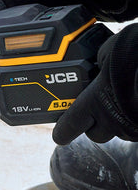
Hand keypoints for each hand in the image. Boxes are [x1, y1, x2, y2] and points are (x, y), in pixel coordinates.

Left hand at [52, 24, 137, 144]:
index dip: (63, 131)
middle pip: (96, 134)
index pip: (71, 124)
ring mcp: (133, 126)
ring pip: (121, 131)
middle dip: (94, 125)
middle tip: (95, 112)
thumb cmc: (132, 57)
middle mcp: (112, 118)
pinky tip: (135, 102)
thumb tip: (101, 61)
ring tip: (121, 102)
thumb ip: (98, 63)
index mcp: (93, 101)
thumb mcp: (106, 53)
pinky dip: (134, 116)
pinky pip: (137, 126)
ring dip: (117, 120)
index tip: (59, 136)